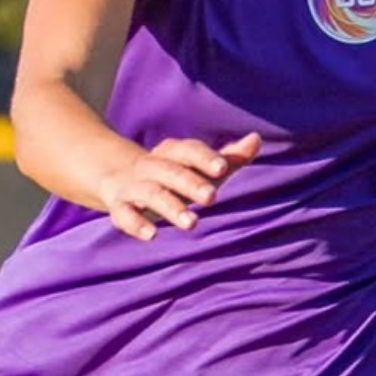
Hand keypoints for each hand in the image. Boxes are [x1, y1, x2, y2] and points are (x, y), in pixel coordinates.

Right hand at [99, 132, 261, 240]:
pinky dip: (136, 223)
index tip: (222, 167)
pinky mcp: (120, 206)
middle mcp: (152, 165)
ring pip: (151, 193)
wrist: (119, 177)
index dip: (204, 157)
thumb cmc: (175, 174)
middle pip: (171, 171)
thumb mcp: (200, 166)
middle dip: (190, 183)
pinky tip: (152, 235)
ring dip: (171, 207)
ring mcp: (134, 186)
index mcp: (172, 153)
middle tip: (212, 197)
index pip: (188, 151)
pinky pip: (124, 214)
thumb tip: (257, 139)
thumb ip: (229, 157)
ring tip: (192, 223)